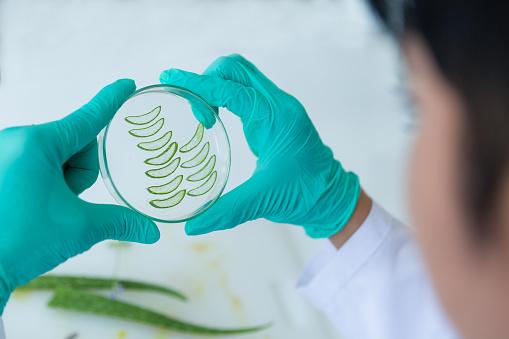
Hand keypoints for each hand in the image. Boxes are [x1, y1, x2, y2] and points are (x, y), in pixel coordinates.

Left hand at [0, 79, 159, 313]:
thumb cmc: (18, 242)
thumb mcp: (79, 228)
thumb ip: (121, 222)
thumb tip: (154, 232)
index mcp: (37, 143)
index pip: (88, 117)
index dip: (112, 100)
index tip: (126, 84)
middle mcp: (15, 139)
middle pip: (75, 145)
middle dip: (80, 174)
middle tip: (65, 203)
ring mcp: (3, 152)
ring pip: (55, 156)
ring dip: (63, 181)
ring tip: (44, 208)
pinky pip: (35, 164)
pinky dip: (45, 183)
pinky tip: (33, 207)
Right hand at [160, 54, 359, 236]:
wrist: (332, 196)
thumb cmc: (306, 194)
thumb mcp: (264, 200)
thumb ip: (227, 211)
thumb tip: (191, 226)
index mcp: (276, 118)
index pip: (230, 88)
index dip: (198, 83)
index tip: (171, 80)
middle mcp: (278, 104)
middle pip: (235, 68)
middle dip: (206, 79)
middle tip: (191, 109)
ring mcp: (278, 107)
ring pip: (241, 75)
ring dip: (217, 84)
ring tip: (201, 113)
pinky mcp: (275, 114)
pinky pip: (247, 90)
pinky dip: (226, 94)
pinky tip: (214, 115)